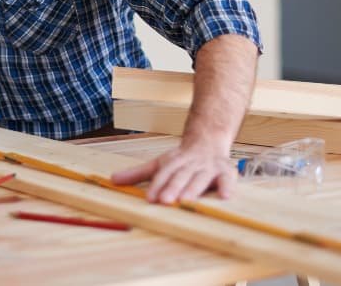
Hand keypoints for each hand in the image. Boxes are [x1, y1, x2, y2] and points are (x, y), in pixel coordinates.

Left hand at [109, 138, 236, 203]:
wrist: (208, 139)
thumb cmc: (182, 159)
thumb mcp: (159, 163)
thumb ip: (137, 173)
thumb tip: (112, 180)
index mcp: (173, 162)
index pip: (163, 174)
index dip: (157, 186)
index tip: (149, 198)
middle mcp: (190, 164)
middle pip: (180, 176)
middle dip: (173, 188)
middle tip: (165, 200)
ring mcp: (208, 167)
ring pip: (200, 178)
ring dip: (194, 189)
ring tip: (187, 200)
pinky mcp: (225, 172)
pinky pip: (227, 180)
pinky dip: (227, 187)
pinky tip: (225, 197)